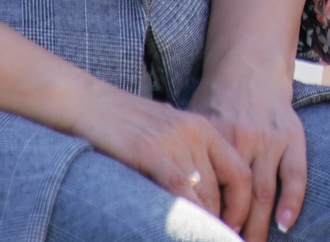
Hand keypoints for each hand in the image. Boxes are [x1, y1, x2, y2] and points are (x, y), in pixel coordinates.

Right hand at [75, 84, 251, 221]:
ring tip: (197, 238)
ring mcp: (174, 141)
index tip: (234, 228)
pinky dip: (186, 213)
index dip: (240, 205)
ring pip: (203, 194)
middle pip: (222, 189)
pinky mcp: (150, 151)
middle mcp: (195, 133)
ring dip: (203, 224)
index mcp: (204, 128)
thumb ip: (187, 157)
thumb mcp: (167, 133)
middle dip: (222, 222)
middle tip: (219, 241)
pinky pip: (178, 189)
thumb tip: (199, 195)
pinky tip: (179, 229)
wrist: (89, 102)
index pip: (239, 172)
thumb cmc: (125, 122)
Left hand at [189, 60, 305, 239]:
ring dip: (258, 225)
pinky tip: (284, 224)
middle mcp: (243, 137)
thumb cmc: (215, 100)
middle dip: (231, 228)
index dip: (204, 216)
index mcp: (213, 135)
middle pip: (237, 195)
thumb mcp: (193, 120)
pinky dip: (292, 201)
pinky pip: (295, 174)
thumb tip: (159, 192)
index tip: (200, 235)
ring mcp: (270, 138)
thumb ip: (183, 153)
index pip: (207, 187)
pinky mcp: (292, 135)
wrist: (250, 65)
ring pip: (264, 192)